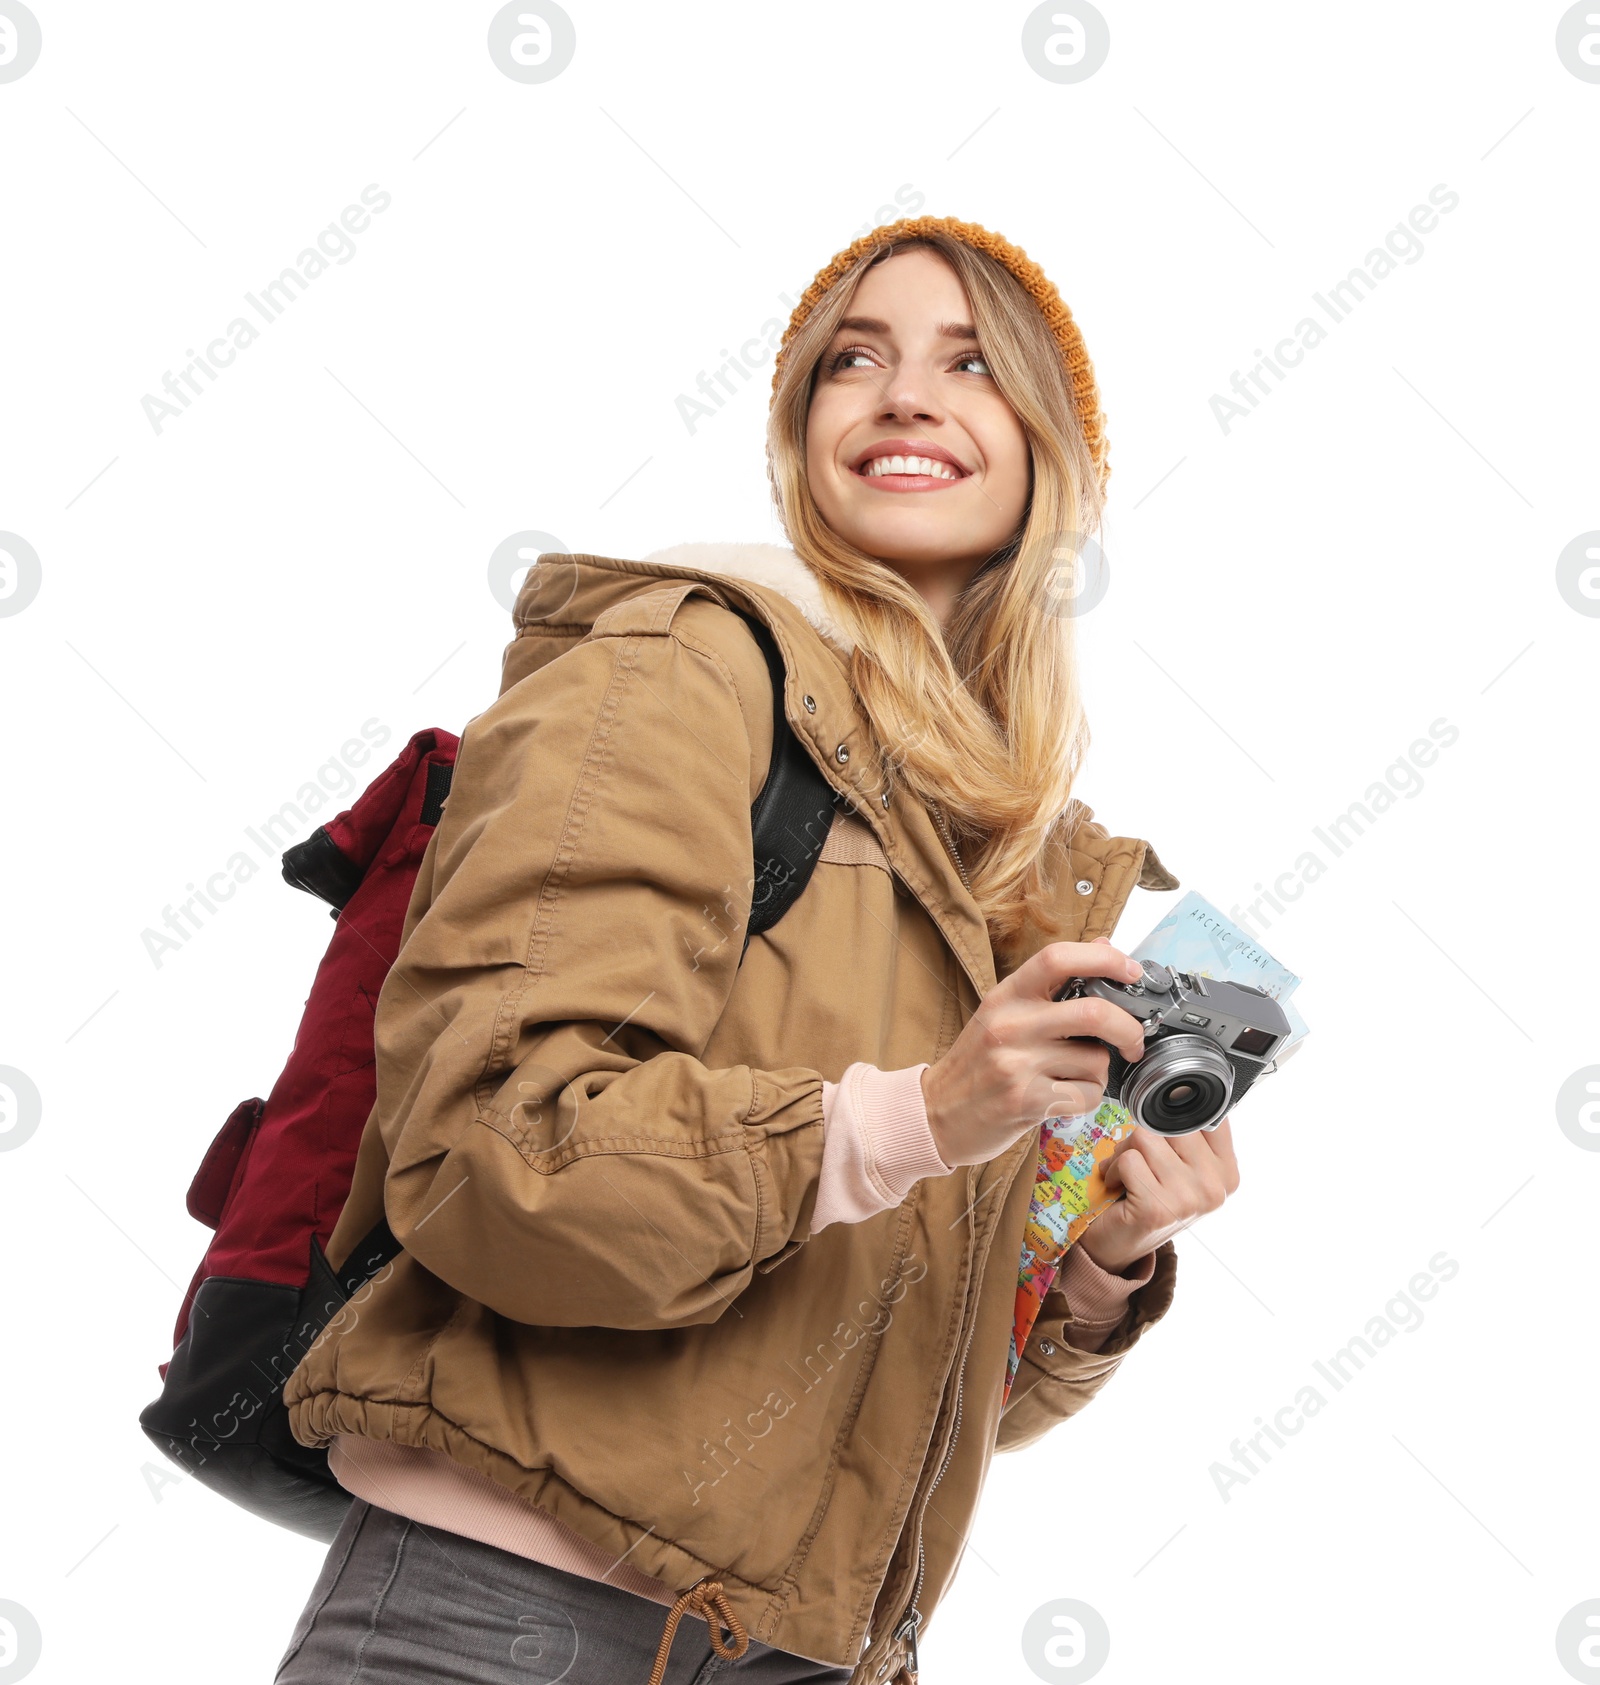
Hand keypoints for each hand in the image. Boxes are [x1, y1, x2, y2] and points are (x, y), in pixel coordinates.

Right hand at [920, 935, 1148, 1168]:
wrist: (937, 1113)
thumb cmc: (977, 1062)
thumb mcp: (1003, 1013)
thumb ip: (1051, 984)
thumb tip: (1103, 946)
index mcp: (1006, 995)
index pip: (1057, 958)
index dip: (1104, 959)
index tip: (1131, 971)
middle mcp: (1011, 1025)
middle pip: (1093, 1013)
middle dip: (1129, 1028)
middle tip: (1133, 1041)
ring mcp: (1017, 1064)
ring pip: (1096, 1061)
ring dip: (1099, 1071)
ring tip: (1073, 1075)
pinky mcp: (1027, 1102)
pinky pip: (1086, 1095)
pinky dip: (1087, 1097)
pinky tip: (1064, 1096)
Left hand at [1076, 1115, 1240, 1274]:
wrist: (1118, 1246)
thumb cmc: (1147, 1198)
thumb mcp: (1179, 1167)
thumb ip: (1190, 1136)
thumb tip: (1184, 1087)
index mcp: (1227, 1173)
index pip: (1205, 1115)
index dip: (1175, 1116)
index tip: (1164, 1133)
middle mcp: (1215, 1187)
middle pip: (1169, 1123)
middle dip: (1143, 1138)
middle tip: (1139, 1164)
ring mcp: (1188, 1199)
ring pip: (1144, 1137)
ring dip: (1124, 1154)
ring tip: (1128, 1177)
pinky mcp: (1156, 1208)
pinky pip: (1127, 1159)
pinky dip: (1113, 1170)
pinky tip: (1119, 1189)